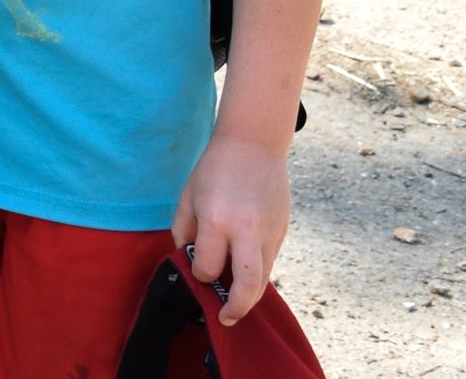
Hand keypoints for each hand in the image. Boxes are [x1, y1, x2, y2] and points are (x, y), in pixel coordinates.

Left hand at [172, 132, 289, 324]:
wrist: (253, 146)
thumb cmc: (214, 170)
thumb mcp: (188, 196)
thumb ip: (184, 230)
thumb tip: (187, 259)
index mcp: (217, 220)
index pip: (206, 265)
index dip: (198, 273)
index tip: (196, 269)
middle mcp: (246, 231)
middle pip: (247, 284)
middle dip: (236, 307)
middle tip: (226, 319)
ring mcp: (269, 234)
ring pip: (264, 279)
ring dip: (250, 297)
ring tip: (236, 305)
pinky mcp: (281, 234)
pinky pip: (268, 263)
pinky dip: (257, 275)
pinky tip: (244, 276)